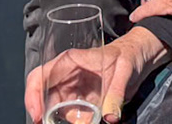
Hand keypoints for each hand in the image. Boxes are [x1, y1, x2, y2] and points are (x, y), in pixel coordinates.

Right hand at [25, 28, 167, 122]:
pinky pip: (70, 116)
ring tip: (80, 121)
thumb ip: (116, 93)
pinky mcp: (81, 101)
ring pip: (55, 110)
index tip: (38, 115)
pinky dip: (73, 122)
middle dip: (45, 115)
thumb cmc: (128, 55)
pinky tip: (86, 121)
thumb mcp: (124, 70)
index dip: (33, 95)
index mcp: (70, 61)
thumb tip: (110, 117)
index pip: (40, 76)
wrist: (139, 58)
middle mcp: (66, 76)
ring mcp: (72, 90)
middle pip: (43, 97)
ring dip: (62, 120)